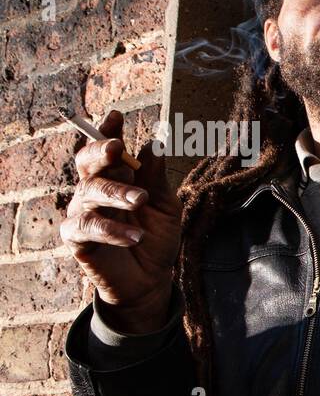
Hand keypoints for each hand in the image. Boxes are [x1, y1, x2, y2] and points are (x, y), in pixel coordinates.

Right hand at [60, 110, 182, 333]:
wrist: (151, 279)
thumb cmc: (155, 237)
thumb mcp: (165, 206)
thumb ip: (157, 178)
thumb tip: (155, 142)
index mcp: (117, 177)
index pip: (107, 149)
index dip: (108, 131)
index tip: (117, 116)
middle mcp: (95, 190)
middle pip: (88, 163)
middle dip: (101, 152)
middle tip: (119, 149)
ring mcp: (84, 212)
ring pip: (89, 192)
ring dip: (116, 193)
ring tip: (141, 200)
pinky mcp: (78, 239)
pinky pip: (88, 228)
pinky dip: (112, 230)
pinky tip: (135, 236)